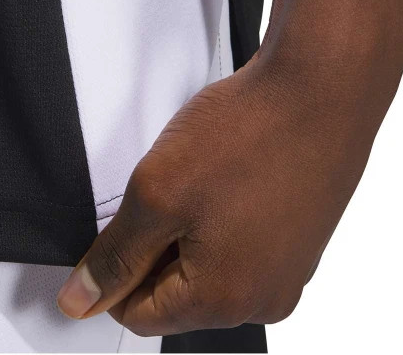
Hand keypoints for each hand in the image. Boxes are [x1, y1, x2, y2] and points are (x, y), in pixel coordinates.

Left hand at [56, 26, 402, 334]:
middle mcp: (263, 298)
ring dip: (188, 225)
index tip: (117, 224)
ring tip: (199, 176)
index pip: (139, 314)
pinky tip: (225, 173)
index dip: (114, 266)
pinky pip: (240, 242)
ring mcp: (288, 269)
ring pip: (207, 263)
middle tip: (164, 187)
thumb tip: (84, 299)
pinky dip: (220, 213)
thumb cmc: (249, 133)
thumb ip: (115, 256)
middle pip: (175, 291)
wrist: (319, 87)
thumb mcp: (156, 194)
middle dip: (156, 242)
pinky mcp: (299, 238)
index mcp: (224, 300)